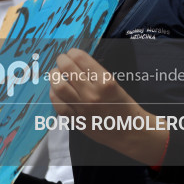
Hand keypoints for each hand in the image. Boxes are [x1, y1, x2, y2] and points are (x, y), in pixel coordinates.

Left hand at [49, 49, 167, 164]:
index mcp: (105, 81)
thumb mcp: (113, 83)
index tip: (71, 53)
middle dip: (61, 60)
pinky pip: (58, 104)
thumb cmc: (123, 105)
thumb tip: (74, 60)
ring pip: (58, 85)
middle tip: (62, 60)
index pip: (80, 58)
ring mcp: (83, 107)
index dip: (72, 52)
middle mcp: (92, 93)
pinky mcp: (77, 120)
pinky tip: (56, 90)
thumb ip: (94, 72)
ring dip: (54, 76)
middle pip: (66, 68)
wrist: (129, 132)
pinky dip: (54, 94)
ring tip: (56, 74)